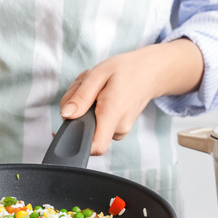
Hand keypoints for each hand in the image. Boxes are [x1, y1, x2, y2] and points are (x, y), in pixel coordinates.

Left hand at [60, 38, 203, 154]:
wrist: (151, 71)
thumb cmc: (126, 70)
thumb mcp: (99, 74)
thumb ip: (81, 96)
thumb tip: (66, 115)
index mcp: (113, 115)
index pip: (95, 147)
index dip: (76, 142)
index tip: (68, 127)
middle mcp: (118, 128)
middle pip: (84, 131)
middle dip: (76, 111)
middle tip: (83, 89)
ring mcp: (120, 131)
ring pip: (89, 126)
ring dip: (83, 107)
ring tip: (94, 89)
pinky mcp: (118, 128)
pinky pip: (97, 124)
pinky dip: (92, 110)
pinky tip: (99, 95)